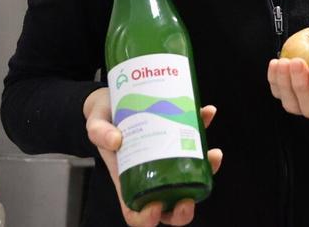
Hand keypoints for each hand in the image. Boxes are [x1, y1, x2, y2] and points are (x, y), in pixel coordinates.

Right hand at [83, 88, 222, 226]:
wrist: (114, 95)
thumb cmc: (103, 117)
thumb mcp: (95, 123)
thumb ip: (99, 132)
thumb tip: (115, 140)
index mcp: (127, 178)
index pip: (135, 212)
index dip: (147, 219)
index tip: (156, 208)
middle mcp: (150, 173)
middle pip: (169, 205)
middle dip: (183, 210)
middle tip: (189, 198)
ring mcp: (167, 157)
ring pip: (191, 176)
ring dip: (207, 169)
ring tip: (213, 154)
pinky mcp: (178, 137)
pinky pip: (195, 139)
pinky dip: (204, 127)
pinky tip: (208, 113)